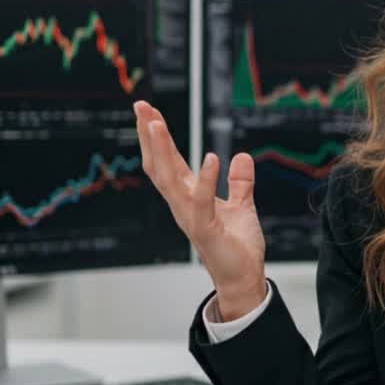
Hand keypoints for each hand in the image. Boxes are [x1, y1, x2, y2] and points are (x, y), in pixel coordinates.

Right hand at [133, 101, 266, 319]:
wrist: (243, 279)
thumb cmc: (238, 246)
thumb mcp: (241, 206)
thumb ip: (239, 183)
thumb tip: (241, 156)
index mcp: (188, 197)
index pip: (169, 161)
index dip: (159, 137)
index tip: (149, 111)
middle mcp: (182, 204)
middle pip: (160, 164)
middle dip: (150, 136)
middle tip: (141, 106)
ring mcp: (189, 217)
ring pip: (169, 179)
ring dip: (163, 151)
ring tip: (156, 123)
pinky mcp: (204, 230)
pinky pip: (201, 201)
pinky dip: (205, 180)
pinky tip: (211, 157)